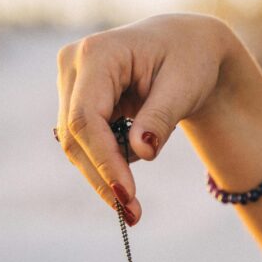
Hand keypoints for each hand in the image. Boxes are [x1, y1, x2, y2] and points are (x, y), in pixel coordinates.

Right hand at [55, 13, 233, 222]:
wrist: (185, 45)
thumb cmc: (190, 59)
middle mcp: (74, 65)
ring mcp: (71, 83)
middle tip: (133, 215)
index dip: (103, 161)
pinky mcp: (76, 100)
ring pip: (75, 144)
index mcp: (98, 54)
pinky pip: (84, 143)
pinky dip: (106, 165)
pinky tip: (128, 178)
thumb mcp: (184, 88)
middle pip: (75, 136)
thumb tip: (141, 152)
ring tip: (134, 209)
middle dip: (103, 178)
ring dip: (103, 178)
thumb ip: (160, 119)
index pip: (86, 118)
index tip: (126, 195)